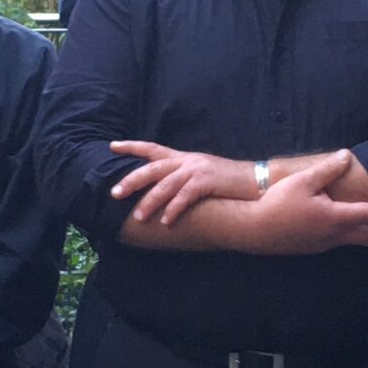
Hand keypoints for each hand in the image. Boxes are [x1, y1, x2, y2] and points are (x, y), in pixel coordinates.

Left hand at [110, 142, 254, 223]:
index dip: (132, 146)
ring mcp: (197, 169)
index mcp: (183, 158)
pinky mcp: (208, 181)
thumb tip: (161, 190)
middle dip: (132, 180)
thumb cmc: (226, 183)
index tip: (112, 146)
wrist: (255, 180)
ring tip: (138, 217)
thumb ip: (182, 178)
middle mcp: (187, 161)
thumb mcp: (201, 174)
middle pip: (153, 167)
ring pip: (166, 184)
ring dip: (150, 202)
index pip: (152, 148)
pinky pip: (186, 196)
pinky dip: (174, 209)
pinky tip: (166, 222)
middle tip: (114, 193)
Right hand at [240, 150, 367, 254]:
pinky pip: (341, 242)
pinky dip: (354, 235)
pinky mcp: (314, 248)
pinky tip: (348, 228)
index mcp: (337, 218)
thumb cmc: (278, 204)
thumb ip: (328, 169)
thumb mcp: (304, 181)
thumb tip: (347, 156)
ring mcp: (324, 245)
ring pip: (356, 241)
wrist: (254, 230)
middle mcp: (335, 235)